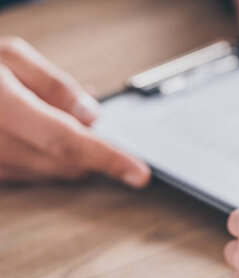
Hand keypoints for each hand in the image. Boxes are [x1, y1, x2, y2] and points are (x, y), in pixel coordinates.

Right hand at [0, 37, 149, 185]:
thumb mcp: (9, 57)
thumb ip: (55, 85)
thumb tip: (92, 114)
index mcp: (3, 110)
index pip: (67, 142)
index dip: (107, 159)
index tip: (139, 173)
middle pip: (67, 163)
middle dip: (91, 150)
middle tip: (90, 122)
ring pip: (53, 172)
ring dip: (70, 154)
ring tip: (53, 116)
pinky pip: (34, 174)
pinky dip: (49, 157)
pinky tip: (40, 131)